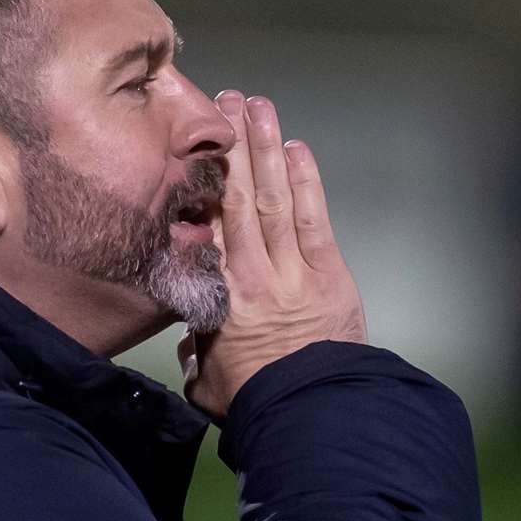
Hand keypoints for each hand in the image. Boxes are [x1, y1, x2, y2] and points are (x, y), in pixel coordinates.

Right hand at [180, 94, 366, 419]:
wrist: (313, 416)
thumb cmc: (255, 403)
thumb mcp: (207, 381)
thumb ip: (196, 352)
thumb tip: (191, 340)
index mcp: (218, 298)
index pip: (205, 231)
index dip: (199, 186)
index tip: (190, 151)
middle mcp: (253, 274)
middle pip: (239, 200)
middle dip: (231, 149)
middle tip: (223, 103)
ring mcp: (295, 270)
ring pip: (276, 199)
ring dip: (266, 150)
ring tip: (257, 106)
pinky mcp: (331, 274)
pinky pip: (314, 219)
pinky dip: (306, 182)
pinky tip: (296, 148)